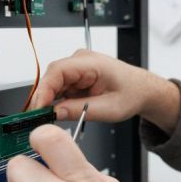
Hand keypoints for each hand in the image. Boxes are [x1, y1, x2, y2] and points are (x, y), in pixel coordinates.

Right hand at [29, 50, 180, 134]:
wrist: (141, 90)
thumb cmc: (132, 93)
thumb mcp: (109, 108)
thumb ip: (81, 110)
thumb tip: (56, 113)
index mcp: (91, 62)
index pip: (57, 71)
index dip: (44, 90)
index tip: (38, 108)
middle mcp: (80, 61)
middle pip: (51, 78)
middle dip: (44, 99)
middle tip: (39, 120)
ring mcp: (76, 68)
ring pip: (53, 85)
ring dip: (50, 102)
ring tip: (50, 120)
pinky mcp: (75, 77)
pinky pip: (59, 89)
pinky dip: (57, 102)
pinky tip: (59, 113)